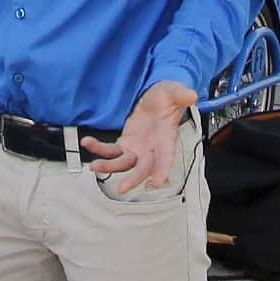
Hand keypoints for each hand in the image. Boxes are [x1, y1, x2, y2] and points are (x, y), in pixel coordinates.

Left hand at [81, 80, 197, 192]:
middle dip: (133, 179)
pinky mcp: (125, 144)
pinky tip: (88, 143)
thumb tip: (191, 94)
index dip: (162, 171)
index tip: (157, 184)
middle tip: (123, 188)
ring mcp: (138, 149)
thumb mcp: (174, 92)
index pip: (166, 159)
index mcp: (167, 140)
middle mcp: (152, 150)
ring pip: (124, 163)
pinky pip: (111, 150)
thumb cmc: (168, 98)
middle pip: (143, 168)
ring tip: (95, 166)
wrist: (156, 98)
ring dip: (109, 166)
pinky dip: (99, 148)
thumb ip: (181, 94)